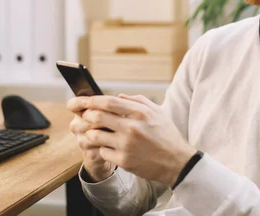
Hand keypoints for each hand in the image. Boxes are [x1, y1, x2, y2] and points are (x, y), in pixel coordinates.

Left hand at [74, 94, 196, 187]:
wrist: (177, 162)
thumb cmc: (167, 135)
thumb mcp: (157, 112)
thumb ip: (138, 101)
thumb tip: (118, 96)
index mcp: (140, 113)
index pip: (108, 102)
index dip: (91, 100)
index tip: (82, 100)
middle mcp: (132, 127)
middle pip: (97, 116)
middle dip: (86, 115)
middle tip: (83, 116)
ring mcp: (127, 145)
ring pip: (95, 135)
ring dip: (91, 132)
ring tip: (95, 132)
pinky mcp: (124, 161)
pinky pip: (102, 152)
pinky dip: (102, 148)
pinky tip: (108, 147)